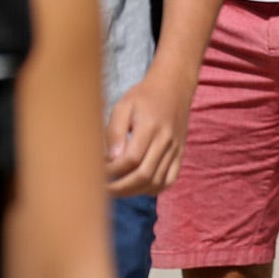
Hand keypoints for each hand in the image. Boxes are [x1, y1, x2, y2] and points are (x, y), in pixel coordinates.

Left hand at [104, 67, 195, 196]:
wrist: (174, 86)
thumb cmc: (143, 96)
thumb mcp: (123, 106)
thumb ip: (115, 132)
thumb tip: (111, 159)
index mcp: (150, 127)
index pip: (130, 159)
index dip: (111, 171)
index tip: (98, 171)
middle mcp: (166, 140)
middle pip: (144, 175)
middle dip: (120, 188)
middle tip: (103, 189)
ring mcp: (176, 148)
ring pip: (157, 181)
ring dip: (135, 191)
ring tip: (118, 189)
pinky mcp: (180, 153)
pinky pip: (170, 179)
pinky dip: (153, 188)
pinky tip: (138, 186)